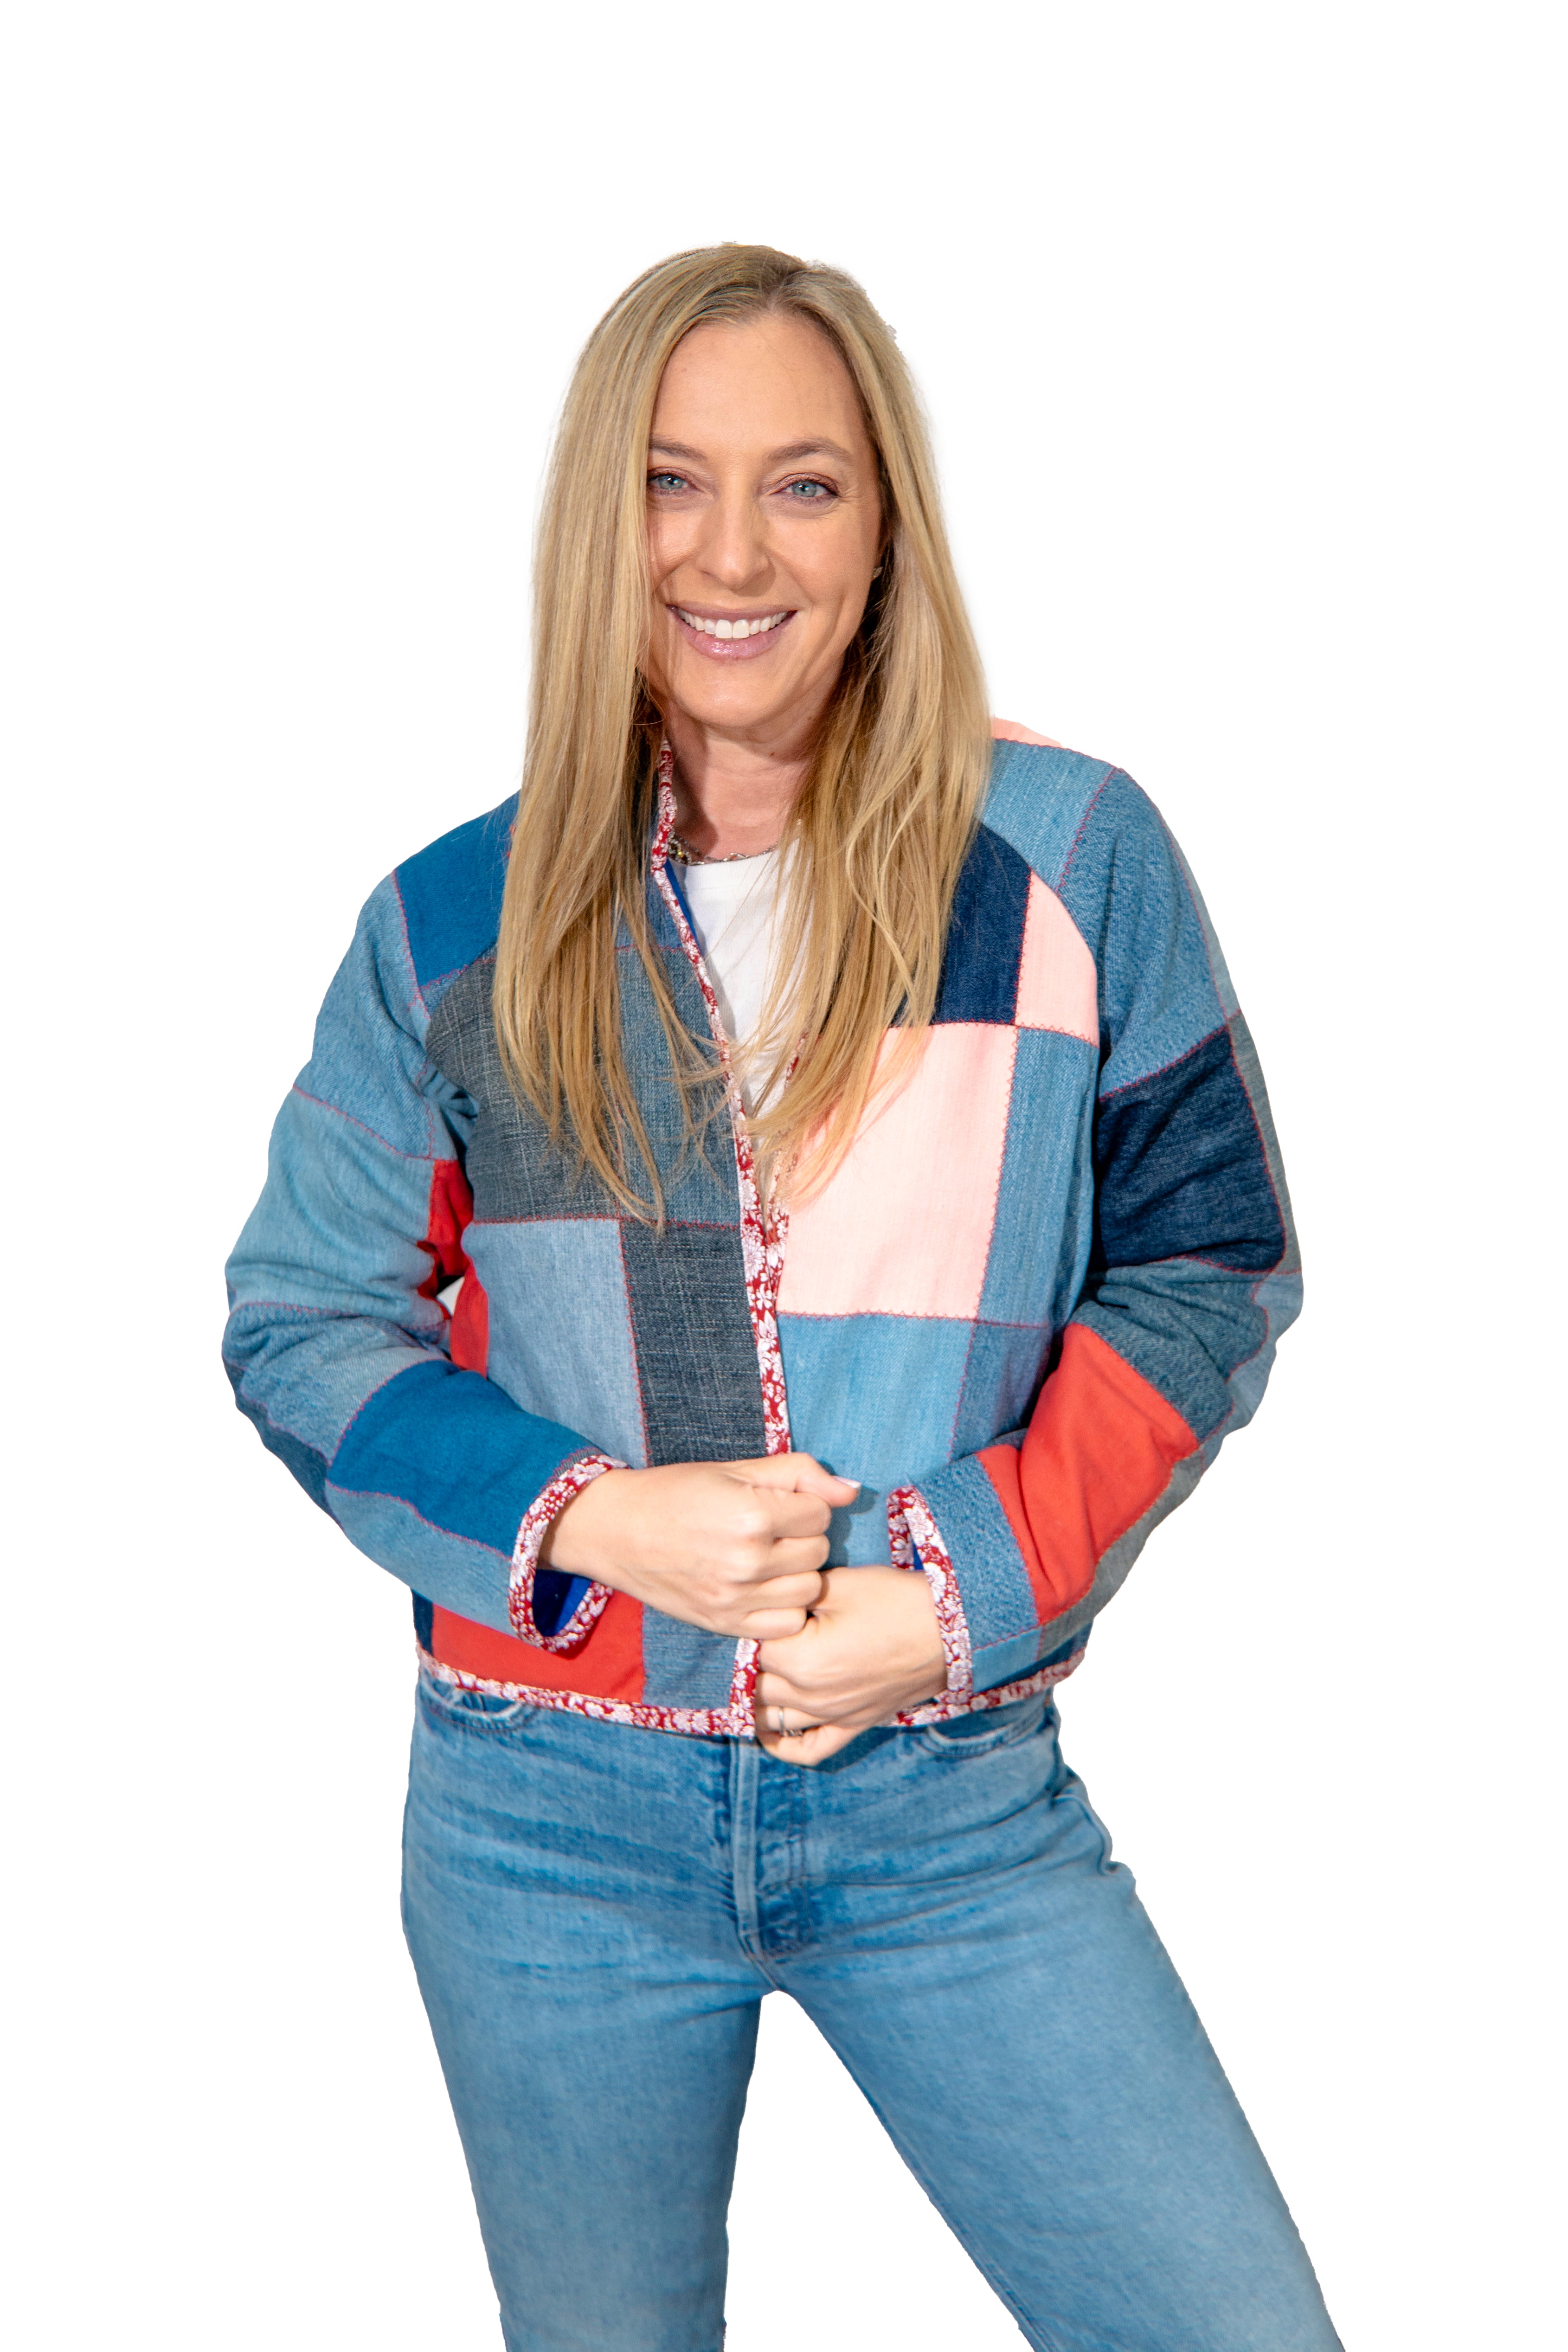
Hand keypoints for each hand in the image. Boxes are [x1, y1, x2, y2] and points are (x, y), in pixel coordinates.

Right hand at [540, 1454, 857, 1640]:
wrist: (616, 1530)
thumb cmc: (676, 1492)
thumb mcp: (736, 1469)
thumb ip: (799, 1473)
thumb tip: (852, 1490)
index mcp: (751, 1514)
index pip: (821, 1514)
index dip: (804, 1505)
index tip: (776, 1504)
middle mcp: (746, 1560)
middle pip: (818, 1553)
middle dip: (802, 1538)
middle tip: (770, 1531)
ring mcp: (735, 1598)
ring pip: (808, 1591)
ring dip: (797, 1574)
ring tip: (768, 1560)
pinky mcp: (724, 1624)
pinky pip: (785, 1624)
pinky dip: (782, 1608)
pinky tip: (762, 1589)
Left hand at [755, 1566, 948, 1766]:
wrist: (948, 1628)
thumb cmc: (893, 1600)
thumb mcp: (837, 1584)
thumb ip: (792, 1596)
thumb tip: (765, 1603)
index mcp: (800, 1659)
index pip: (748, 1645)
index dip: (748, 1623)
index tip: (753, 1608)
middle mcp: (810, 1696)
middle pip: (754, 1683)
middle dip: (748, 1659)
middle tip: (755, 1633)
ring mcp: (831, 1716)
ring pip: (771, 1718)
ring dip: (756, 1696)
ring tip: (756, 1670)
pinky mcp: (852, 1725)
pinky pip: (809, 1749)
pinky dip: (782, 1745)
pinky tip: (768, 1731)